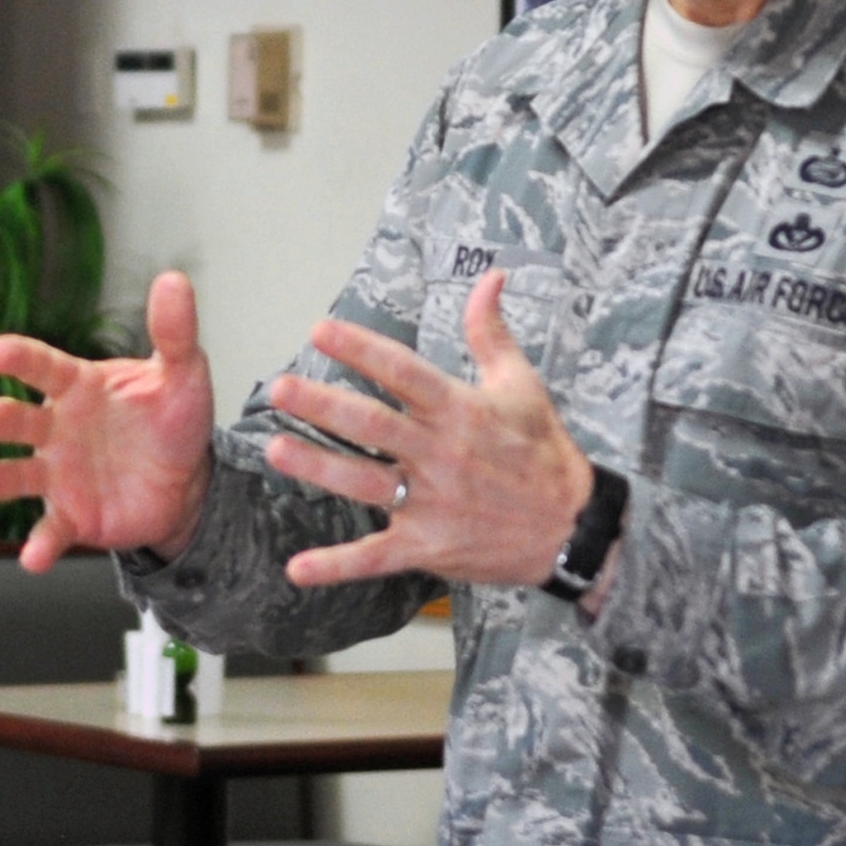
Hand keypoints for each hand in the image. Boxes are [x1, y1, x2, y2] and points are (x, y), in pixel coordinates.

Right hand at [0, 271, 215, 573]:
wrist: (186, 481)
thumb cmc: (172, 420)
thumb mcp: (183, 375)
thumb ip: (174, 332)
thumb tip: (173, 279)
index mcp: (79, 387)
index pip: (45, 368)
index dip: (22, 359)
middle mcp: (56, 428)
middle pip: (16, 420)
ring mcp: (58, 473)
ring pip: (16, 475)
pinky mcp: (70, 515)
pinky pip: (50, 531)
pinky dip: (40, 545)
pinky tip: (32, 558)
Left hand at [267, 269, 592, 587]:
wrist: (571, 527)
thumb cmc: (543, 452)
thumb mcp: (522, 385)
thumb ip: (491, 332)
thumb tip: (490, 277)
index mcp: (461, 410)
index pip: (402, 372)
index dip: (360, 349)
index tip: (320, 331)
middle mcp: (441, 454)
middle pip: (372, 424)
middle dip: (322, 405)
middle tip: (279, 389)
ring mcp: (432, 503)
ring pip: (364, 482)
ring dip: (317, 467)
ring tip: (274, 449)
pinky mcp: (427, 546)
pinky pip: (375, 556)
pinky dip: (336, 565)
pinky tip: (297, 569)